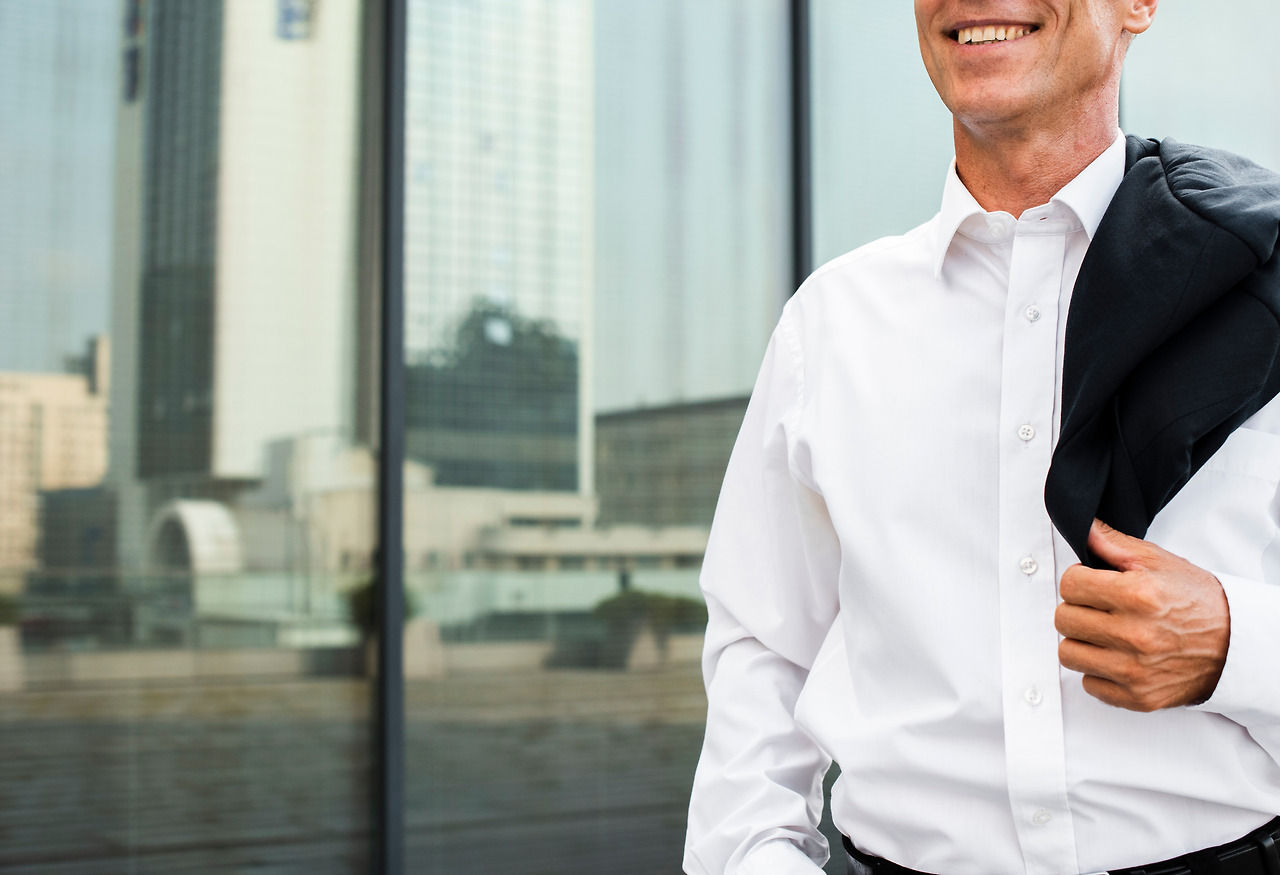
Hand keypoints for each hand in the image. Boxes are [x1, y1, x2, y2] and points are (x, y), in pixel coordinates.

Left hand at [1054, 519, 1230, 711]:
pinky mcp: (1138, 697)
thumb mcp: (1159, 562)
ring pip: (1069, 653)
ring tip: (1105, 634)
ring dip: (1083, 642)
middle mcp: (1135, 635)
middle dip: (1077, 609)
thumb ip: (1113, 544)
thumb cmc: (1197, 602)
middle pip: (1064, 619)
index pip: (1070, 584)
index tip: (1093, 584)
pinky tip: (1117, 657)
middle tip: (1099, 609)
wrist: (1235, 645)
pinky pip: (1089, 684)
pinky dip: (1098, 671)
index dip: (1079, 580)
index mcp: (1139, 596)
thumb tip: (1083, 527)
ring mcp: (1135, 670)